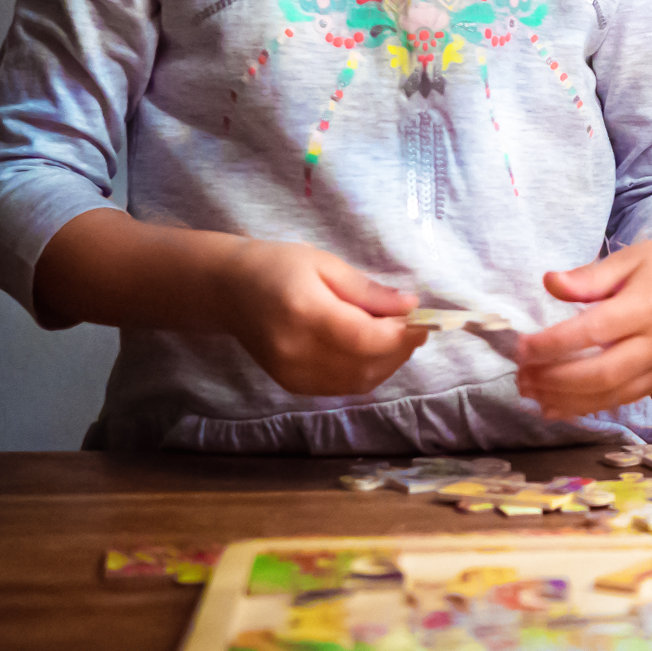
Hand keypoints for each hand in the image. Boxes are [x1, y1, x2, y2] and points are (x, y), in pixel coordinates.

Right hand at [214, 240, 428, 395]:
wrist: (229, 290)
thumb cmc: (277, 266)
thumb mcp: (325, 263)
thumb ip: (368, 290)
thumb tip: (410, 306)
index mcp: (304, 312)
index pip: (365, 338)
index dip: (401, 335)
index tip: (422, 320)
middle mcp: (296, 351)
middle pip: (366, 365)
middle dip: (400, 349)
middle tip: (413, 327)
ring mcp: (292, 373)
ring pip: (359, 382)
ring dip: (388, 364)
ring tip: (395, 337)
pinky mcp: (292, 385)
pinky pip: (343, 387)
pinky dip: (367, 372)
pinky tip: (372, 351)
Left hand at [505, 223, 651, 419]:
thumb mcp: (624, 260)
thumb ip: (587, 277)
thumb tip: (550, 282)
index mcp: (649, 306)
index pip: (595, 331)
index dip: (555, 343)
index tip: (521, 347)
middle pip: (603, 373)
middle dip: (555, 380)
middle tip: (521, 376)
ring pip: (610, 395)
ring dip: (564, 399)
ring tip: (529, 392)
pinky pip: (620, 401)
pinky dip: (584, 407)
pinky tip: (554, 405)